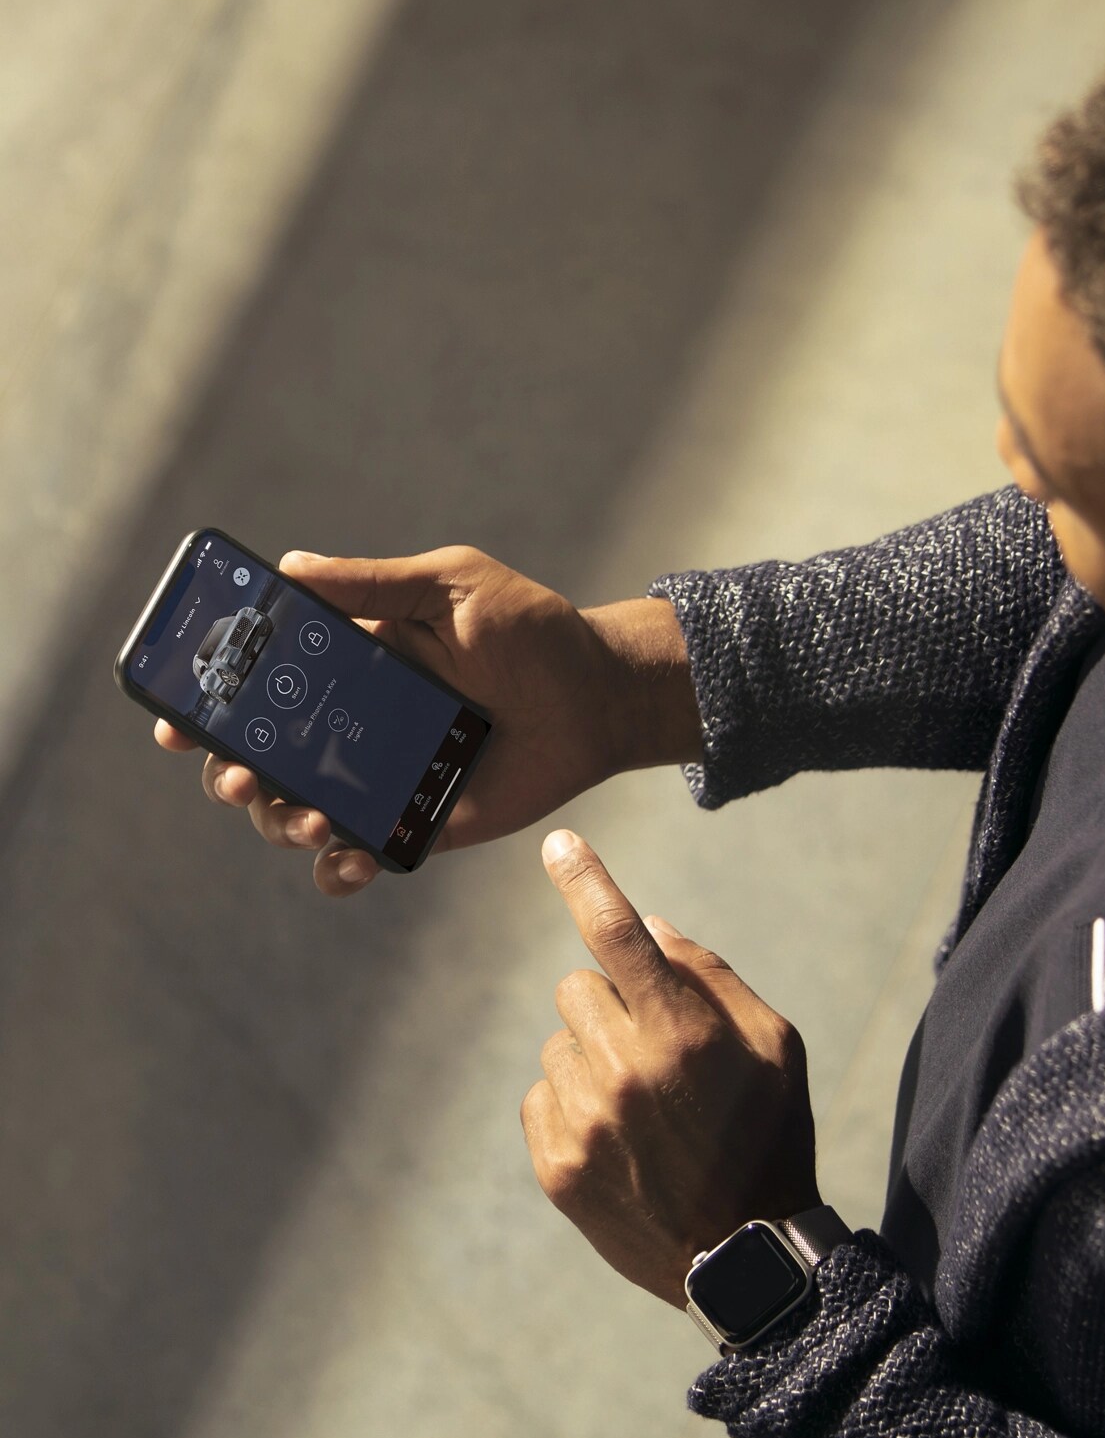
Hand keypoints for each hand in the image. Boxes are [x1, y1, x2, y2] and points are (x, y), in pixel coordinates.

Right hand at [155, 548, 697, 896]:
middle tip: (243, 775)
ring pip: (293, 815)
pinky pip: (357, 858)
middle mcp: (349, 726)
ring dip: (281, 823)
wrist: (598, 696)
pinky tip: (351, 859)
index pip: (254, 687)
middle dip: (228, 773)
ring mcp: (379, 780)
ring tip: (313, 819)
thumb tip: (288, 568)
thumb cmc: (528, 630)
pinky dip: (339, 869)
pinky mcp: (417, 825)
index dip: (203, 702)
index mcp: (344, 667)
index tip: (173, 718)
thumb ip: (374, 582)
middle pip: (255, 760)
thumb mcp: (451, 586)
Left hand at [521, 831, 819, 1307]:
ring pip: (557, 1041)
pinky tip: (616, 1139)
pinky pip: (539, 1096)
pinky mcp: (557, 1164)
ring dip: (590, 1057)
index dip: (585, 880)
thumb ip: (711, 977)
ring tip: (640, 1106)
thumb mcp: (774, 1047)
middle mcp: (625, 1068)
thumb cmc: (770, 1137)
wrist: (744, 1256)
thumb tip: (650, 925)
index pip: (618, 933)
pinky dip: (570, 1104)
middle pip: (576, 986)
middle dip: (611, 1004)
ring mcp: (584, 1120)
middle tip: (655, 1051)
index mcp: (682, 1031)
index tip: (557, 844)